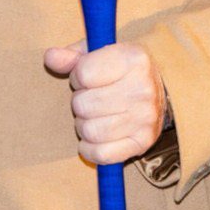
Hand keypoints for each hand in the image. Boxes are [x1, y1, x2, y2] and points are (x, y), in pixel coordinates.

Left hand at [43, 39, 166, 164]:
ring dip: (84, 125)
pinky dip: (90, 149)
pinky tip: (96, 137)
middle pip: (83, 105)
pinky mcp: (143, 142)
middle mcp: (143, 88)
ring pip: (89, 131)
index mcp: (133, 59)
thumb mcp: (98, 54)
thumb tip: (50, 57)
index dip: (77, 77)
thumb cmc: (121, 71)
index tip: (87, 78)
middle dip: (80, 103)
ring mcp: (145, 118)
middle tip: (91, 99)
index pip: (83, 73)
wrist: (159, 92)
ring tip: (95, 116)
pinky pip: (101, 154)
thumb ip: (71, 56)